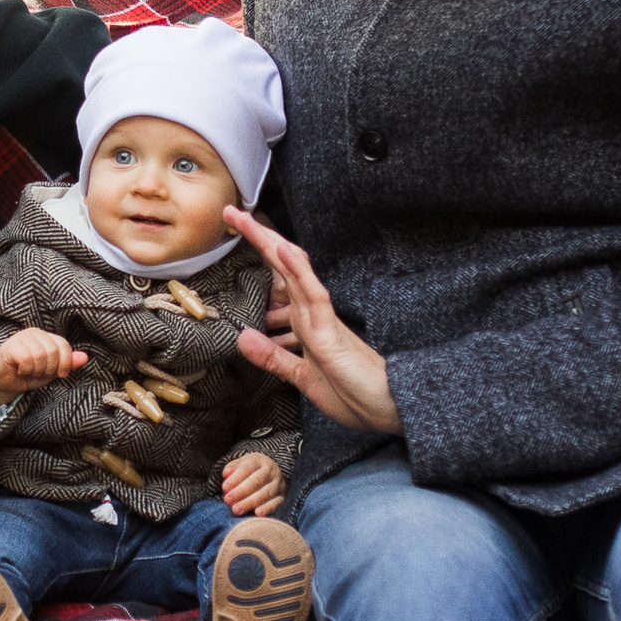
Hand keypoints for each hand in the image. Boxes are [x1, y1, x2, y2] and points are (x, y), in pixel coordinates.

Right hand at [0, 325, 85, 414]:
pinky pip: (27, 358)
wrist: (3, 381)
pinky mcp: (10, 346)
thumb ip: (67, 363)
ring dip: (36, 370)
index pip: (63, 345)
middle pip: (53, 351)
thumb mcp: (51, 370)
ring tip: (27, 371)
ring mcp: (21, 337)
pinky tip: (19, 369)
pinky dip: (26, 369)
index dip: (65, 362)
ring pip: (40, 355)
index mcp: (46, 336)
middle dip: (48, 369)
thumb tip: (85, 357)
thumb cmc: (27, 373)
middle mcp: (34, 333)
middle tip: (37, 373)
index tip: (61, 374)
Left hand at [221, 451, 284, 516]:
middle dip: (241, 491)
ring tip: (236, 509)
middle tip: (228, 500)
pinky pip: (277, 503)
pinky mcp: (282, 497)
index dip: (236, 478)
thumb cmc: (250, 471)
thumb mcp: (240, 464)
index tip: (225, 488)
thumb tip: (226, 474)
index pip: (247, 468)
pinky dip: (268, 508)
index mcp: (259, 461)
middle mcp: (271, 471)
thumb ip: (232, 468)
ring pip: (266, 493)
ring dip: (250, 502)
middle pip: (257, 481)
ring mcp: (278, 484)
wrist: (270, 473)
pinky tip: (257, 513)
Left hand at [224, 206, 400, 436]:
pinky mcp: (332, 334)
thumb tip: (243, 337)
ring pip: (295, 273)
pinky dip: (298, 273)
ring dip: (271, 245)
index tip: (234, 232)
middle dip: (258, 239)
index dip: (258, 256)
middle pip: (283, 267)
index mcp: (306, 322)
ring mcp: (323, 321)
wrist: (389, 408)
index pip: (278, 280)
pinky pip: (314, 297)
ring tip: (247, 220)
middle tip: (231, 211)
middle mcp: (313, 314)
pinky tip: (283, 252)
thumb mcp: (301, 377)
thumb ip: (273, 357)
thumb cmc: (354, 393)